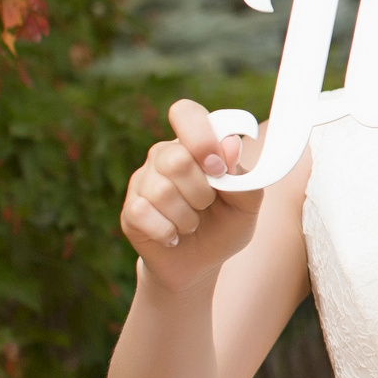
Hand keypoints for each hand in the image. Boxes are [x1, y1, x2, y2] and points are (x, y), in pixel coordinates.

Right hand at [120, 100, 264, 293]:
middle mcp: (164, 156)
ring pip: (161, 191)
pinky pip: (144, 213)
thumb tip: (231, 145)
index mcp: (194, 145)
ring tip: (192, 224)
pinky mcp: (130, 210)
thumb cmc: (225, 225)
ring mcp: (142, 182)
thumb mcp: (247, 204)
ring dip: (187, 217)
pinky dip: (169, 232)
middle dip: (201, 192)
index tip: (218, 167)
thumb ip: (245, 176)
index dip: (201, 137)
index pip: (185, 113)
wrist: (201, 263)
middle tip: (207, 205)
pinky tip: (174, 236)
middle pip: (176, 159)